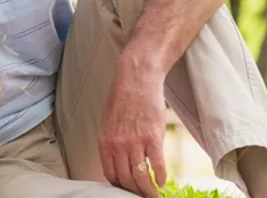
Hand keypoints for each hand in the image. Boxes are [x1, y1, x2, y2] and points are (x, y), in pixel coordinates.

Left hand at [98, 60, 166, 196]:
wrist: (136, 80)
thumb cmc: (122, 101)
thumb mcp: (108, 123)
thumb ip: (111, 144)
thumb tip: (117, 164)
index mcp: (104, 142)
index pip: (110, 174)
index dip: (119, 187)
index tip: (127, 191)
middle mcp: (117, 145)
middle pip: (126, 179)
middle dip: (135, 192)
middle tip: (143, 196)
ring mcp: (135, 142)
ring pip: (141, 176)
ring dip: (148, 190)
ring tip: (154, 194)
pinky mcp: (153, 138)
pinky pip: (157, 165)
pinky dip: (160, 177)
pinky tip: (163, 181)